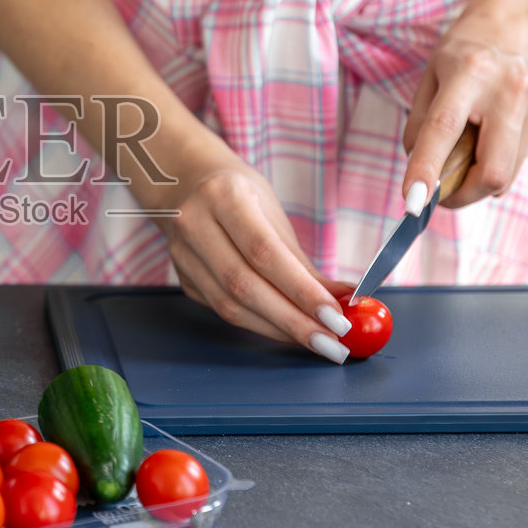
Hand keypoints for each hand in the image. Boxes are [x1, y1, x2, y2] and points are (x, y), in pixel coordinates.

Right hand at [154, 159, 354, 363]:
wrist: (184, 185)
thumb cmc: (239, 195)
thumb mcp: (273, 214)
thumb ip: (303, 263)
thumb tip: (345, 301)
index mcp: (223, 196)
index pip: (265, 253)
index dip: (301, 290)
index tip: (336, 317)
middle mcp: (195, 224)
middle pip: (244, 286)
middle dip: (293, 321)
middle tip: (333, 342)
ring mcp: (183, 255)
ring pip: (230, 306)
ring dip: (279, 330)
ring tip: (318, 341)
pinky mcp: (183, 279)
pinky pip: (224, 311)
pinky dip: (261, 326)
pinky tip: (287, 330)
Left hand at [403, 0, 527, 210]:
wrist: (523, 23)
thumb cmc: (468, 47)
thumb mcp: (431, 73)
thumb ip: (420, 123)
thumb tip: (417, 170)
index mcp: (470, 73)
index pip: (444, 130)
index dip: (427, 170)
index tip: (414, 201)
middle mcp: (508, 94)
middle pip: (492, 171)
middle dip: (463, 195)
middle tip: (441, 193)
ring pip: (507, 176)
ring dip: (477, 183)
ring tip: (462, 160)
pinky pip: (516, 163)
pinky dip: (494, 165)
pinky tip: (487, 140)